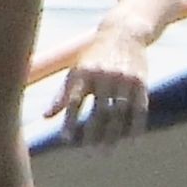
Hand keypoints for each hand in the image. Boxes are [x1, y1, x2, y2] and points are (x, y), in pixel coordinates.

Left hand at [45, 27, 148, 146]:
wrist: (124, 33)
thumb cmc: (93, 57)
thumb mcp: (76, 70)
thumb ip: (62, 94)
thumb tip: (45, 117)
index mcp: (85, 72)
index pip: (75, 101)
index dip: (71, 121)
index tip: (66, 140)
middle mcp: (105, 76)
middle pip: (99, 111)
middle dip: (94, 134)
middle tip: (89, 153)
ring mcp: (125, 79)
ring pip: (119, 113)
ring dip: (113, 135)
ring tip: (106, 151)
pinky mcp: (141, 82)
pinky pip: (139, 109)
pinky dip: (135, 126)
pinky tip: (130, 141)